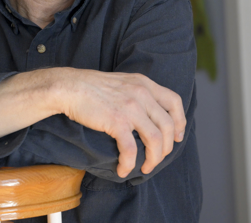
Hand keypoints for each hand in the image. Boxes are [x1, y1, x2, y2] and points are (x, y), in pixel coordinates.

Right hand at [55, 69, 185, 177]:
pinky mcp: (117, 121)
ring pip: (156, 140)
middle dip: (167, 147)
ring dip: (153, 159)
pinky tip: (123, 169)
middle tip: (157, 158)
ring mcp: (131, 108)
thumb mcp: (124, 82)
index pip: (174, 102)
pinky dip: (129, 163)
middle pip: (169, 126)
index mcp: (145, 84)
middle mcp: (142, 94)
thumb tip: (149, 113)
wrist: (70, 86)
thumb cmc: (93, 87)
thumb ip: (139, 93)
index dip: (180, 122)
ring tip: (145, 168)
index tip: (177, 136)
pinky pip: (131, 149)